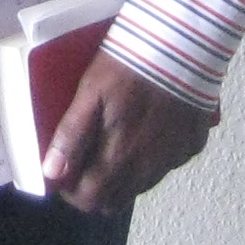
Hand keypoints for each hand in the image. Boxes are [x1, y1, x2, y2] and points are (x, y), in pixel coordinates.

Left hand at [41, 50, 212, 214]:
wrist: (185, 43)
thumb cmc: (130, 64)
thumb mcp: (91, 92)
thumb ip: (72, 135)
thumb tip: (52, 174)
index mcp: (119, 157)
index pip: (89, 199)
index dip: (71, 192)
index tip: (64, 172)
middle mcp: (148, 168)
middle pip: (114, 201)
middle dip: (93, 188)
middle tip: (84, 160)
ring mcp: (174, 159)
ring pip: (139, 187)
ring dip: (121, 176)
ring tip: (114, 143)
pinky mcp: (192, 146)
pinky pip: (165, 166)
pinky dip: (149, 159)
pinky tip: (146, 130)